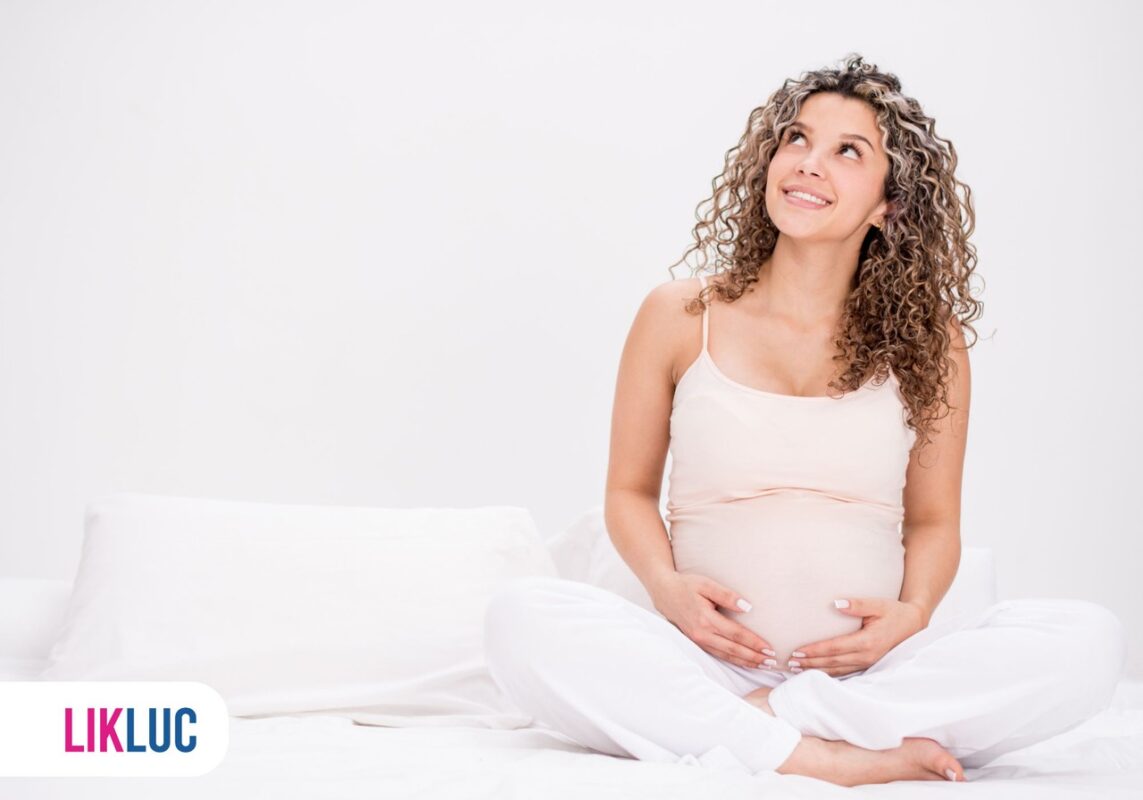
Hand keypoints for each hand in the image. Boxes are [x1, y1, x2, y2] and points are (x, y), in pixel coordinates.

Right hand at [650, 572, 775, 669]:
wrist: (663, 591)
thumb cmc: (686, 585)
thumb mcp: (706, 584)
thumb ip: (726, 595)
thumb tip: (748, 607)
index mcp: (706, 619)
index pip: (736, 634)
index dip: (754, 643)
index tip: (770, 649)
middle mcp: (702, 633)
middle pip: (733, 649)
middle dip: (754, 658)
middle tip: (772, 663)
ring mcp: (698, 640)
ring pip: (725, 655)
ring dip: (745, 662)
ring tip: (762, 666)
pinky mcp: (696, 641)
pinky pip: (717, 654)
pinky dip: (733, 660)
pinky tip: (743, 661)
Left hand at [789, 598, 925, 677]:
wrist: (914, 625)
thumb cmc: (894, 612)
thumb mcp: (878, 604)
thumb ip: (857, 604)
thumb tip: (836, 603)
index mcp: (867, 641)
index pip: (835, 648)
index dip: (815, 651)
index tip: (797, 651)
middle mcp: (867, 656)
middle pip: (832, 663)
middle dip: (810, 663)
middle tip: (789, 662)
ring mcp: (868, 663)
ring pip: (837, 670)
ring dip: (816, 670)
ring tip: (796, 668)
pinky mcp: (868, 664)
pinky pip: (845, 672)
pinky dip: (828, 672)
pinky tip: (815, 671)